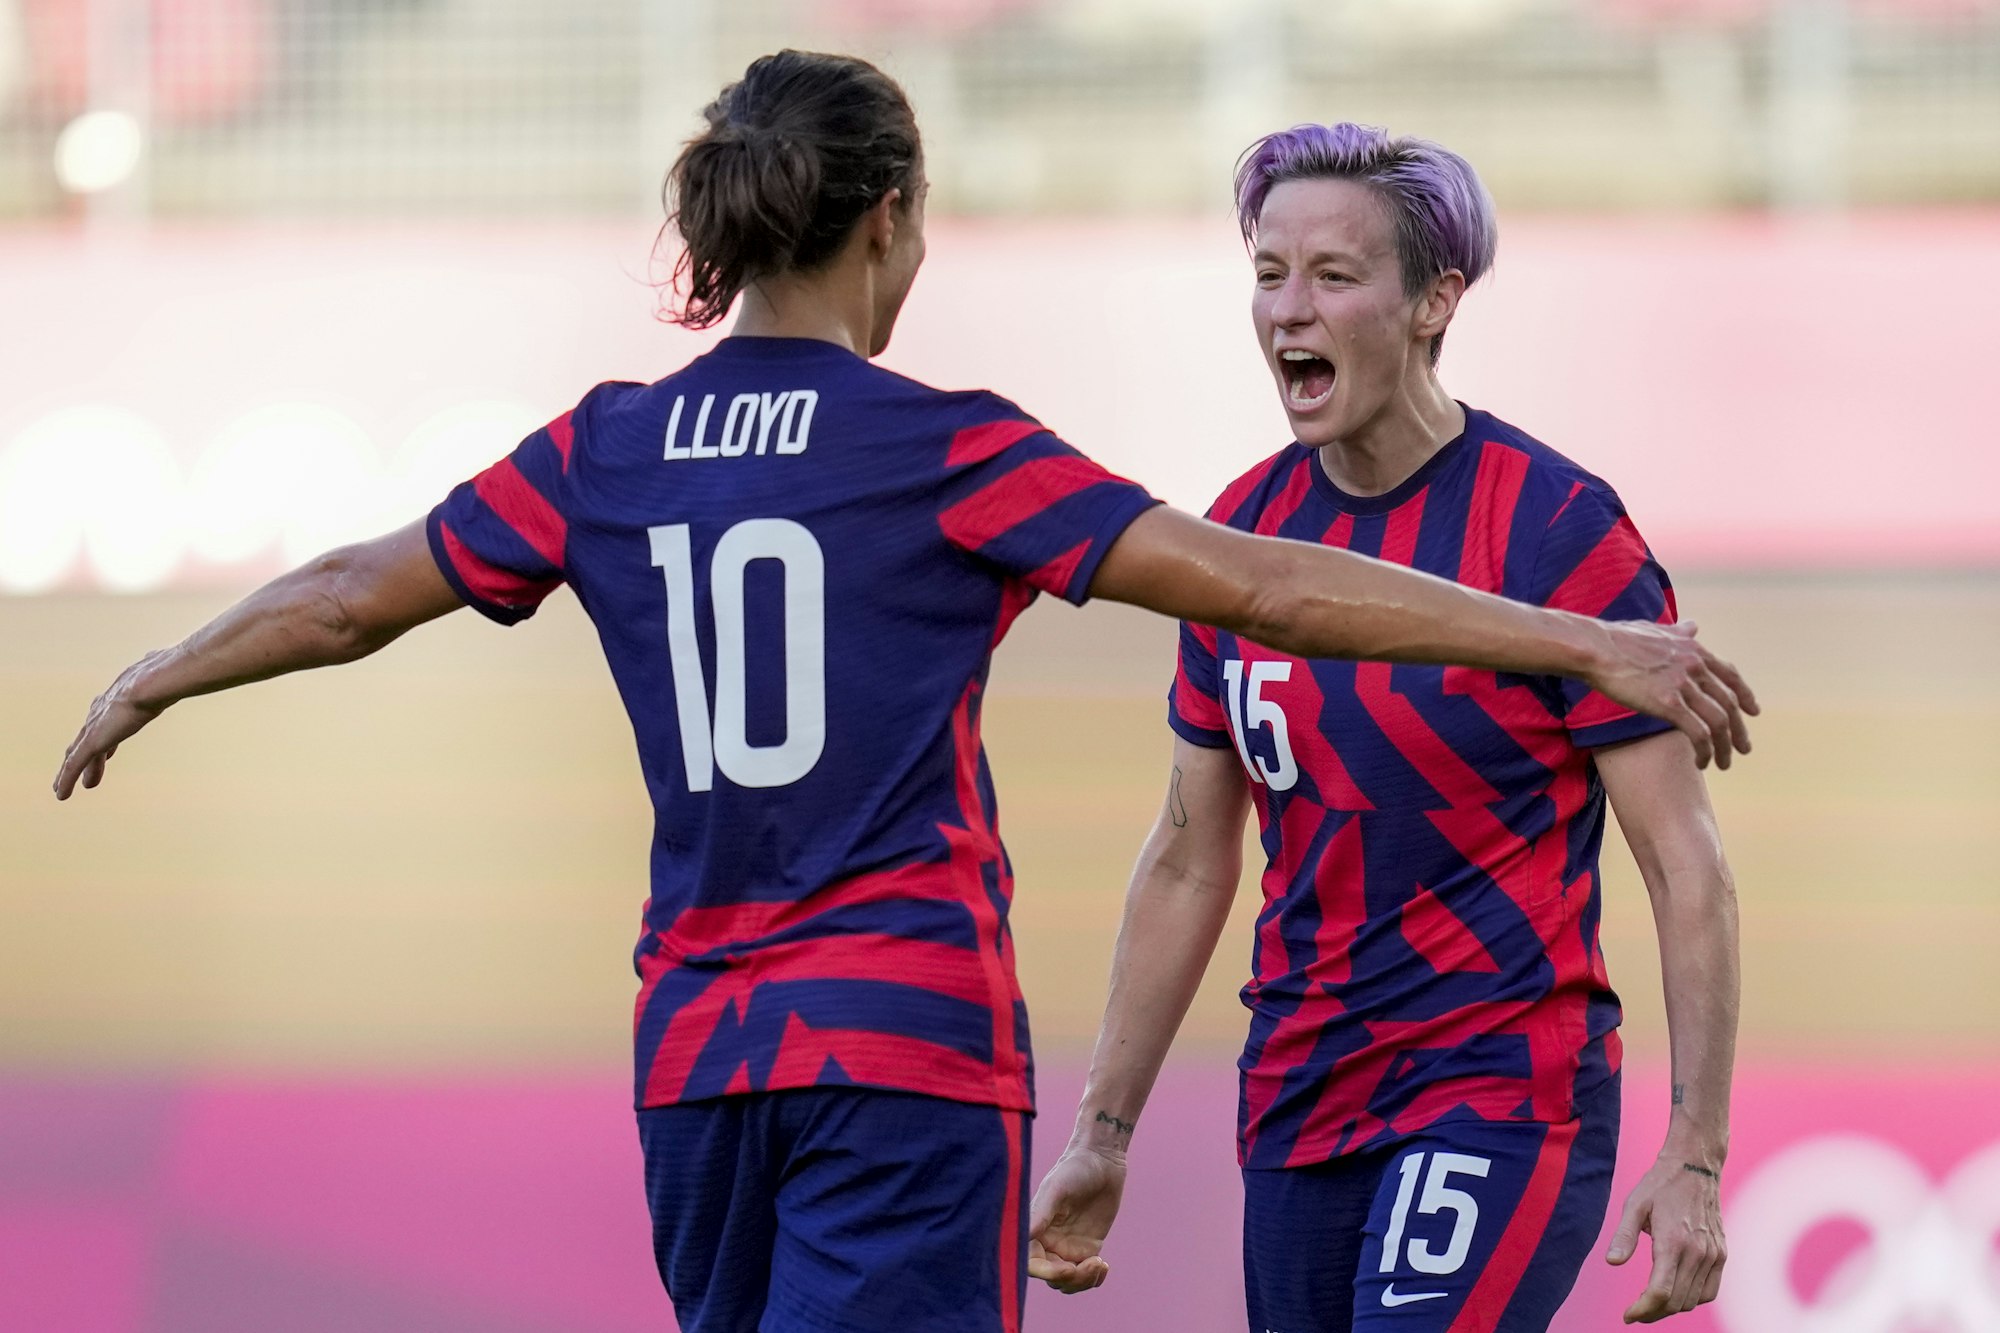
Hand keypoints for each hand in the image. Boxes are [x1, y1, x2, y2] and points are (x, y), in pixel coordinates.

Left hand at [54, 650, 174, 799]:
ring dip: (71, 772)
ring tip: (64, 790)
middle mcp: (100, 713)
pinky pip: (74, 765)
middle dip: (85, 758)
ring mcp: (94, 727)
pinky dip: (66, 780)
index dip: (104, 739)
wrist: (153, 684)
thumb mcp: (169, 683)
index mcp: (117, 700)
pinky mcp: (91, 742)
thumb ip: (171, 682)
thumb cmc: (166, 681)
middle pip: (86, 739)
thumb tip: (187, 671)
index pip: (105, 722)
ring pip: (76, 755)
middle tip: (86, 776)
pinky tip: (62, 796)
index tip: (106, 752)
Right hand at [1027, 1145, 1124, 1293]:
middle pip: (1051, 1277)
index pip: (1031, 1263)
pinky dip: (1094, 1279)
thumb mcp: (1057, 1189)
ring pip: (1068, 1282)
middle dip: (1071, 1279)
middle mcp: (1047, 1242)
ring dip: (1084, 1281)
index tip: (1068, 1269)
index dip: (1046, 1273)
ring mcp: (1067, 1247)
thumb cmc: (1074, 1169)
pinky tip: (1104, 1265)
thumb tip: (1025, 1236)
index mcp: (1035, 1229)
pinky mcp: (1087, 1247)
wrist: (1101, 1160)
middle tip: (1091, 1263)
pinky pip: (1086, 1275)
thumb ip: (1040, 1214)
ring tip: (1100, 1263)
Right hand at [1589, 621, 1756, 770]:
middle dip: (1739, 730)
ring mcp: (1684, 685)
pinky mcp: (1669, 703)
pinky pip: (1698, 733)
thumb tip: (1693, 625)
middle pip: (1729, 703)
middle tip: (1743, 748)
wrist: (1595, 649)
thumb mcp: (1656, 629)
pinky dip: (1705, 751)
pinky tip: (1702, 762)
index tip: (1752, 712)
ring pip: (1719, 722)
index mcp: (1695, 650)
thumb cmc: (1617, 639)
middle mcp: (1696, 666)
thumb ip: (1678, 632)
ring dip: (1725, 747)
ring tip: (1724, 763)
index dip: (1745, 696)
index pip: (1731, 676)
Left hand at [1606, 1153, 1726, 1322]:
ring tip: (1651, 1304)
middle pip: (1676, 1301)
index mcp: (1673, 1241)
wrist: (1694, 1167)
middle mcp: (1697, 1252)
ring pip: (1694, 1300)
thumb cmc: (1659, 1185)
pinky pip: (1710, 1290)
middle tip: (1635, 1312)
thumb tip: (1611, 1261)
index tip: (1627, 1315)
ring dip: (1672, 1308)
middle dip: (1653, 1313)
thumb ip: (1624, 1235)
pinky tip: (1676, 1293)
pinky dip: (1693, 1299)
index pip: (1660, 1291)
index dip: (1642, 1309)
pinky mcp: (1721, 1254)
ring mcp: (1713, 1255)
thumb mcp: (1634, 1205)